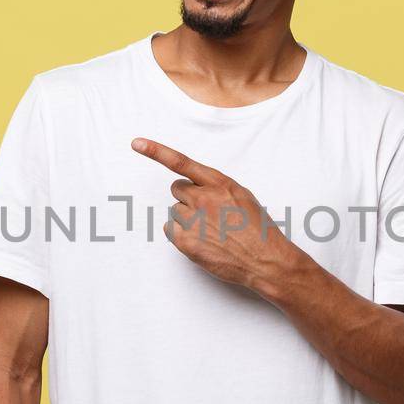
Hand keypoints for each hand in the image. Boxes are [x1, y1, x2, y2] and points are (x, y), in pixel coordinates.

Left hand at [132, 137, 300, 291]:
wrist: (266, 260)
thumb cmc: (258, 229)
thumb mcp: (242, 196)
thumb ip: (217, 188)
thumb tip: (196, 188)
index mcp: (219, 184)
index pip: (182, 163)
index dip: (156, 151)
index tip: (137, 143)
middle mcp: (204, 198)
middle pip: (177, 190)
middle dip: (188, 199)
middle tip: (207, 214)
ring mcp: (194, 221)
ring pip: (175, 211)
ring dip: (186, 219)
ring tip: (210, 231)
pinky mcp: (187, 243)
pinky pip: (170, 230)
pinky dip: (181, 235)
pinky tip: (201, 241)